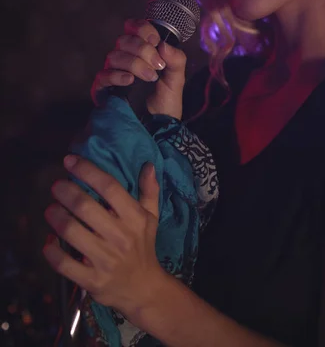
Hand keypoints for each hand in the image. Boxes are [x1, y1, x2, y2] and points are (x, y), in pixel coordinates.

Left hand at [43, 155, 168, 321]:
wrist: (144, 289)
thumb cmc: (144, 246)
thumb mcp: (151, 217)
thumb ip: (149, 190)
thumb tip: (148, 164)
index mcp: (134, 217)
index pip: (109, 187)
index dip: (87, 171)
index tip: (69, 161)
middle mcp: (120, 236)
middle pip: (85, 207)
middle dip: (66, 192)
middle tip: (56, 186)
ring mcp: (105, 259)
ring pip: (72, 232)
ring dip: (56, 218)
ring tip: (50, 209)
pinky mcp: (92, 280)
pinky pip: (65, 264)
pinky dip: (52, 252)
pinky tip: (47, 242)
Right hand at [92, 19, 186, 118]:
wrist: (159, 126)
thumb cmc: (166, 100)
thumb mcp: (177, 78)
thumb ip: (176, 59)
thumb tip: (163, 45)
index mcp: (141, 50)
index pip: (134, 27)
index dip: (143, 29)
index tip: (155, 40)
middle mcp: (124, 57)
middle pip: (124, 40)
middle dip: (143, 50)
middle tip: (158, 65)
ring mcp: (112, 72)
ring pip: (114, 56)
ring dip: (135, 64)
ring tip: (150, 77)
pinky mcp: (103, 88)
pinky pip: (104, 75)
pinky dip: (118, 76)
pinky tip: (130, 81)